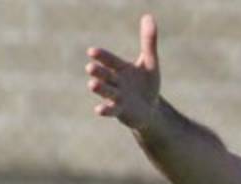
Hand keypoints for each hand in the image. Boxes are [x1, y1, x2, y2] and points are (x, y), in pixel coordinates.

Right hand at [85, 14, 160, 131]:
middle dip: (98, 72)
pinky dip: (106, 109)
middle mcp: (115, 81)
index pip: (110, 60)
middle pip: (105, 75)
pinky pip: (111, 110)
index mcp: (120, 68)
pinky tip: (98, 109)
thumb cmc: (146, 84)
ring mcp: (116, 96)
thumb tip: (149, 17)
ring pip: (107, 91)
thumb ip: (148, 41)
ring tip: (92, 84)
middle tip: (90, 68)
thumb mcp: (150, 62)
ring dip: (99, 88)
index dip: (102, 56)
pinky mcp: (120, 110)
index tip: (92, 51)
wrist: (150, 108)